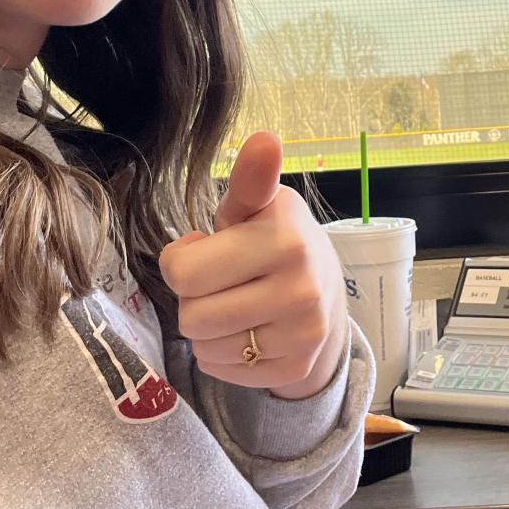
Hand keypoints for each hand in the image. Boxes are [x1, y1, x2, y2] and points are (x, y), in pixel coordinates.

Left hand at [158, 131, 347, 397]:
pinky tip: (245, 329)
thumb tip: (264, 139)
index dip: (181, 260)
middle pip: (191, 315)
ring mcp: (302, 333)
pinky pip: (221, 369)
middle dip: (193, 296)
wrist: (327, 295)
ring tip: (232, 303)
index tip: (198, 244)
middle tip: (218, 279)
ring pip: (204, 346)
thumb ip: (250, 180)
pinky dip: (222, 353)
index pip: (188, 271)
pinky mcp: (295, 367)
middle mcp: (301, 287)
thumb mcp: (260, 205)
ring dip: (207, 327)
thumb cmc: (274, 240)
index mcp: (285, 238)